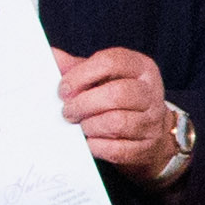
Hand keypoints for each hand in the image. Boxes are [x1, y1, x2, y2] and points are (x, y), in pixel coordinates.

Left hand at [58, 45, 182, 175]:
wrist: (148, 132)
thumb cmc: (120, 99)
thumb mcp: (103, 77)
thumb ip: (78, 67)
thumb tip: (52, 56)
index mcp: (141, 67)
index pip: (111, 62)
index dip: (81, 75)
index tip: (64, 89)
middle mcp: (151, 92)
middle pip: (116, 94)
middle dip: (84, 104)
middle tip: (68, 111)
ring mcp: (151, 122)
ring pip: (116, 123)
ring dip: (89, 126)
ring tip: (80, 125)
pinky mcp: (145, 148)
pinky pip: (117, 149)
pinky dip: (96, 146)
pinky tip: (90, 140)